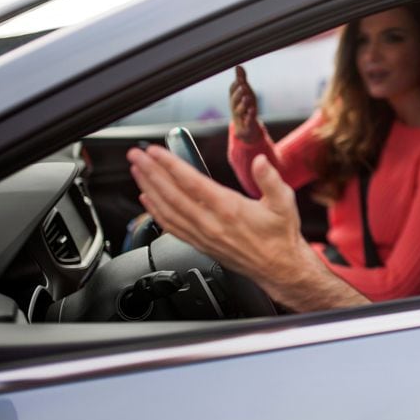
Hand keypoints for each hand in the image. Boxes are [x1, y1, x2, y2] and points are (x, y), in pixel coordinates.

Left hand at [127, 145, 368, 310]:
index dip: (170, 165)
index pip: (191, 183)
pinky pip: (172, 227)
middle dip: (151, 172)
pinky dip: (156, 212)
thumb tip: (260, 162)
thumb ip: (270, 179)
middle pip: (172, 195)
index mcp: (229, 209)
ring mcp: (203, 235)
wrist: (279, 267)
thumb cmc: (280, 235)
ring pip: (167, 210)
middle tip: (136, 156)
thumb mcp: (283, 202)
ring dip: (149, 189)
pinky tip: (147, 200)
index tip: (155, 151)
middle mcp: (211, 223)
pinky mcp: (201, 244)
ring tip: (137, 172)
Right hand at [229, 66, 262, 143]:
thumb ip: (242, 80)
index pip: (231, 91)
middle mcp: (235, 108)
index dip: (235, 85)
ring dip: (243, 104)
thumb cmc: (245, 107)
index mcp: (234, 99)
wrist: (246, 129)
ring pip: (240, 110)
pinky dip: (250, 115)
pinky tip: (252, 110)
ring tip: (247, 97)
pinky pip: (248, 120)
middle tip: (243, 86)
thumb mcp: (245, 93)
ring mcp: (240, 117)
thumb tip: (238, 65)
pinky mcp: (247, 125)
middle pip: (234, 100)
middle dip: (238, 93)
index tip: (239, 79)